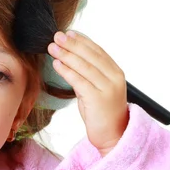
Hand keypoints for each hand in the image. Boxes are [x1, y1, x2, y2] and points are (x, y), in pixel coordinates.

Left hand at [47, 30, 128, 153]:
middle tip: (56, 36)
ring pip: (84, 66)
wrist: (113, 137)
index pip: (98, 51)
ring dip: (66, 55)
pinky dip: (66, 71)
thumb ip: (89, 75)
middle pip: (90, 55)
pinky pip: (79, 81)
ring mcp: (107, 88)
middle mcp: (114, 78)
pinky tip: (57, 64)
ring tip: (52, 47)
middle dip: (72, 44)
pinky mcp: (98, 99)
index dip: (82, 40)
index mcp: (116, 73)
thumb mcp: (97, 90)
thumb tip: (70, 60)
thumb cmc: (102, 114)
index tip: (69, 33)